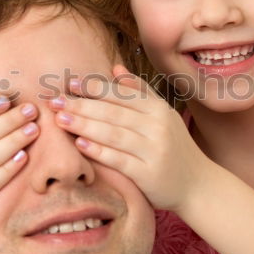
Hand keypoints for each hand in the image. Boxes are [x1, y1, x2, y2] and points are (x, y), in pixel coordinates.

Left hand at [48, 64, 212, 213]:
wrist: (199, 184)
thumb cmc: (174, 148)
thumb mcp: (163, 116)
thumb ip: (140, 92)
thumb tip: (116, 68)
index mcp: (158, 109)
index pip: (121, 94)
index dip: (94, 88)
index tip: (69, 83)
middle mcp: (157, 126)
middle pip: (113, 112)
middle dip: (81, 105)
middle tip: (54, 101)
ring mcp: (154, 150)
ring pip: (113, 133)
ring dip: (85, 125)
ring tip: (61, 119)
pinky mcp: (148, 174)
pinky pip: (119, 160)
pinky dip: (99, 151)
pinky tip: (80, 145)